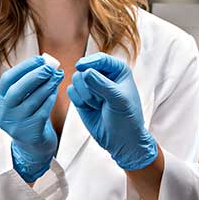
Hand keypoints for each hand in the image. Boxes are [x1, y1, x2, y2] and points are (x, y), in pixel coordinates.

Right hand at [0, 56, 63, 181]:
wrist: (33, 146)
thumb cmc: (28, 116)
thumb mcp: (20, 100)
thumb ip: (27, 83)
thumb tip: (44, 62)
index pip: (7, 79)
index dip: (24, 67)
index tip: (40, 59)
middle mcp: (4, 113)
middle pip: (17, 90)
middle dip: (35, 76)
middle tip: (50, 67)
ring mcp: (15, 125)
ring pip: (32, 101)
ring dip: (46, 86)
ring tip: (58, 76)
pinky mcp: (29, 133)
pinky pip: (42, 112)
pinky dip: (50, 99)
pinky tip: (56, 91)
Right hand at [67, 53, 157, 170]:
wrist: (121, 140)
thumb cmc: (127, 118)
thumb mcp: (119, 100)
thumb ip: (102, 85)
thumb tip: (84, 72)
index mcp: (118, 71)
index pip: (101, 59)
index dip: (90, 62)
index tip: (81, 67)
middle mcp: (103, 75)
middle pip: (84, 69)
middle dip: (89, 85)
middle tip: (100, 100)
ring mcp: (91, 86)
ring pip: (76, 79)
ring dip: (84, 94)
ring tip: (97, 105)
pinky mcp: (81, 97)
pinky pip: (71, 91)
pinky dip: (78, 100)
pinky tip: (90, 108)